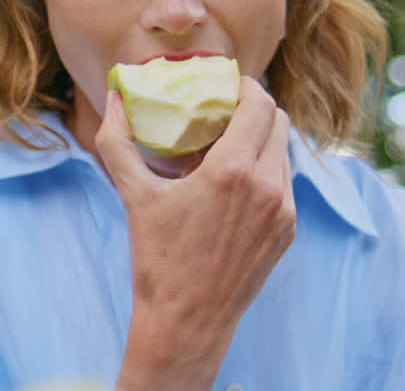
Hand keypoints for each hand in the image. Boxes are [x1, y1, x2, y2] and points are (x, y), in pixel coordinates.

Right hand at [98, 76, 295, 390]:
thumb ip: (119, 140)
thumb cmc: (158, 258)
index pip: (260, 104)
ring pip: (284, 151)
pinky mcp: (288, 230)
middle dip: (255, 106)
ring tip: (229, 141)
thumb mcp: (134, 195)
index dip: (247, 86)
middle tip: (226, 106)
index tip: (226, 84)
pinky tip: (236, 178)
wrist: (188, 320)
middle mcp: (267, 187)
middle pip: (278, 121)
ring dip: (261, 137)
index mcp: (232, 171)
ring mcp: (283, 211)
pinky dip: (265, 168)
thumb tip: (116, 97)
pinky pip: (284, 181)